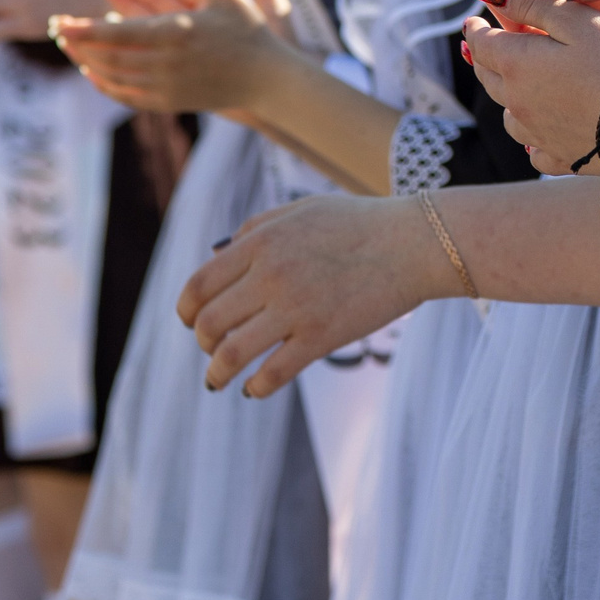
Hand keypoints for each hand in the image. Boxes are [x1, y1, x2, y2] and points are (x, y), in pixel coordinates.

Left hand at [51, 0, 298, 114]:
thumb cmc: (249, 30)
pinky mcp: (170, 103)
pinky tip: (93, 71)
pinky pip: (126, 96)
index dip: (83, 28)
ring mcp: (167, 87)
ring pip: (112, 78)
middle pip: (107, 57)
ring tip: (69, 47)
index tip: (59, 20)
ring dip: (86, 62)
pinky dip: (104, 84)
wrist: (268, 80)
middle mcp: (167, 64)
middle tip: (56, 29)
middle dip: (77, 44)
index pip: (115, 33)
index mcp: (177, 33)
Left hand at [176, 194, 451, 396]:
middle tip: (211, 349)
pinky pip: (272, 374)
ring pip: (231, 355)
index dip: (186, 311)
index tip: (191, 322)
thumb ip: (257, 229)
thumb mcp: (302, 211)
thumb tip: (219, 256)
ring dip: (217, 373)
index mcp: (261, 242)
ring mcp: (296, 309)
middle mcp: (271, 275)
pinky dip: (255, 387)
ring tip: (218, 380)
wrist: (413, 243)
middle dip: (203, 343)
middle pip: (208, 323)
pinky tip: (255, 389)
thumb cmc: (359, 223)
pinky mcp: (322, 338)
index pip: (198, 286)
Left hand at [461, 0, 599, 167]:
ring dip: (506, 96)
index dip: (475, 28)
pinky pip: (533, 149)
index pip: (481, 43)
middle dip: (485, 59)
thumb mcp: (577, 18)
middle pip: (488, 77)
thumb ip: (535, 4)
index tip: (472, 20)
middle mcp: (517, 101)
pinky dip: (532, 136)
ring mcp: (536, 133)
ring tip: (515, 86)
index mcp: (517, 63)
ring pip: (508, 113)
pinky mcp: (559, 157)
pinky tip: (540, 131)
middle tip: (485, 47)